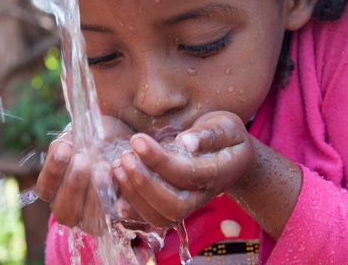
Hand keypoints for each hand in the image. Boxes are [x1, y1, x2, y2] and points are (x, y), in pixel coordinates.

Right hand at [35, 115, 132, 234]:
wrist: (122, 141)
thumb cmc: (94, 140)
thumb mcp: (77, 137)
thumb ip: (67, 144)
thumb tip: (63, 149)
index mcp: (54, 191)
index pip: (45, 189)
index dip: (53, 170)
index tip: (64, 148)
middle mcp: (70, 209)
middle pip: (64, 212)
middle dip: (73, 185)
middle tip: (83, 160)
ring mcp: (92, 219)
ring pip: (89, 221)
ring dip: (95, 195)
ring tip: (104, 168)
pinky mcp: (117, 218)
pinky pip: (116, 217)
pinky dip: (120, 202)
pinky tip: (121, 181)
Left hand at [112, 111, 255, 227]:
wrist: (233, 157)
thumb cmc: (227, 137)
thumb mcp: (226, 126)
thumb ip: (209, 135)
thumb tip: (186, 143)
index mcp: (217, 174)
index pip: (185, 173)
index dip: (159, 160)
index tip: (137, 140)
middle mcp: (202, 197)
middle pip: (173, 205)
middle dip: (144, 183)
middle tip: (124, 157)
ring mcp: (187, 206)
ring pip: (160, 217)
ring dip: (134, 195)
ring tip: (116, 167)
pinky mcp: (172, 208)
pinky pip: (150, 220)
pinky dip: (131, 210)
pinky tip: (114, 193)